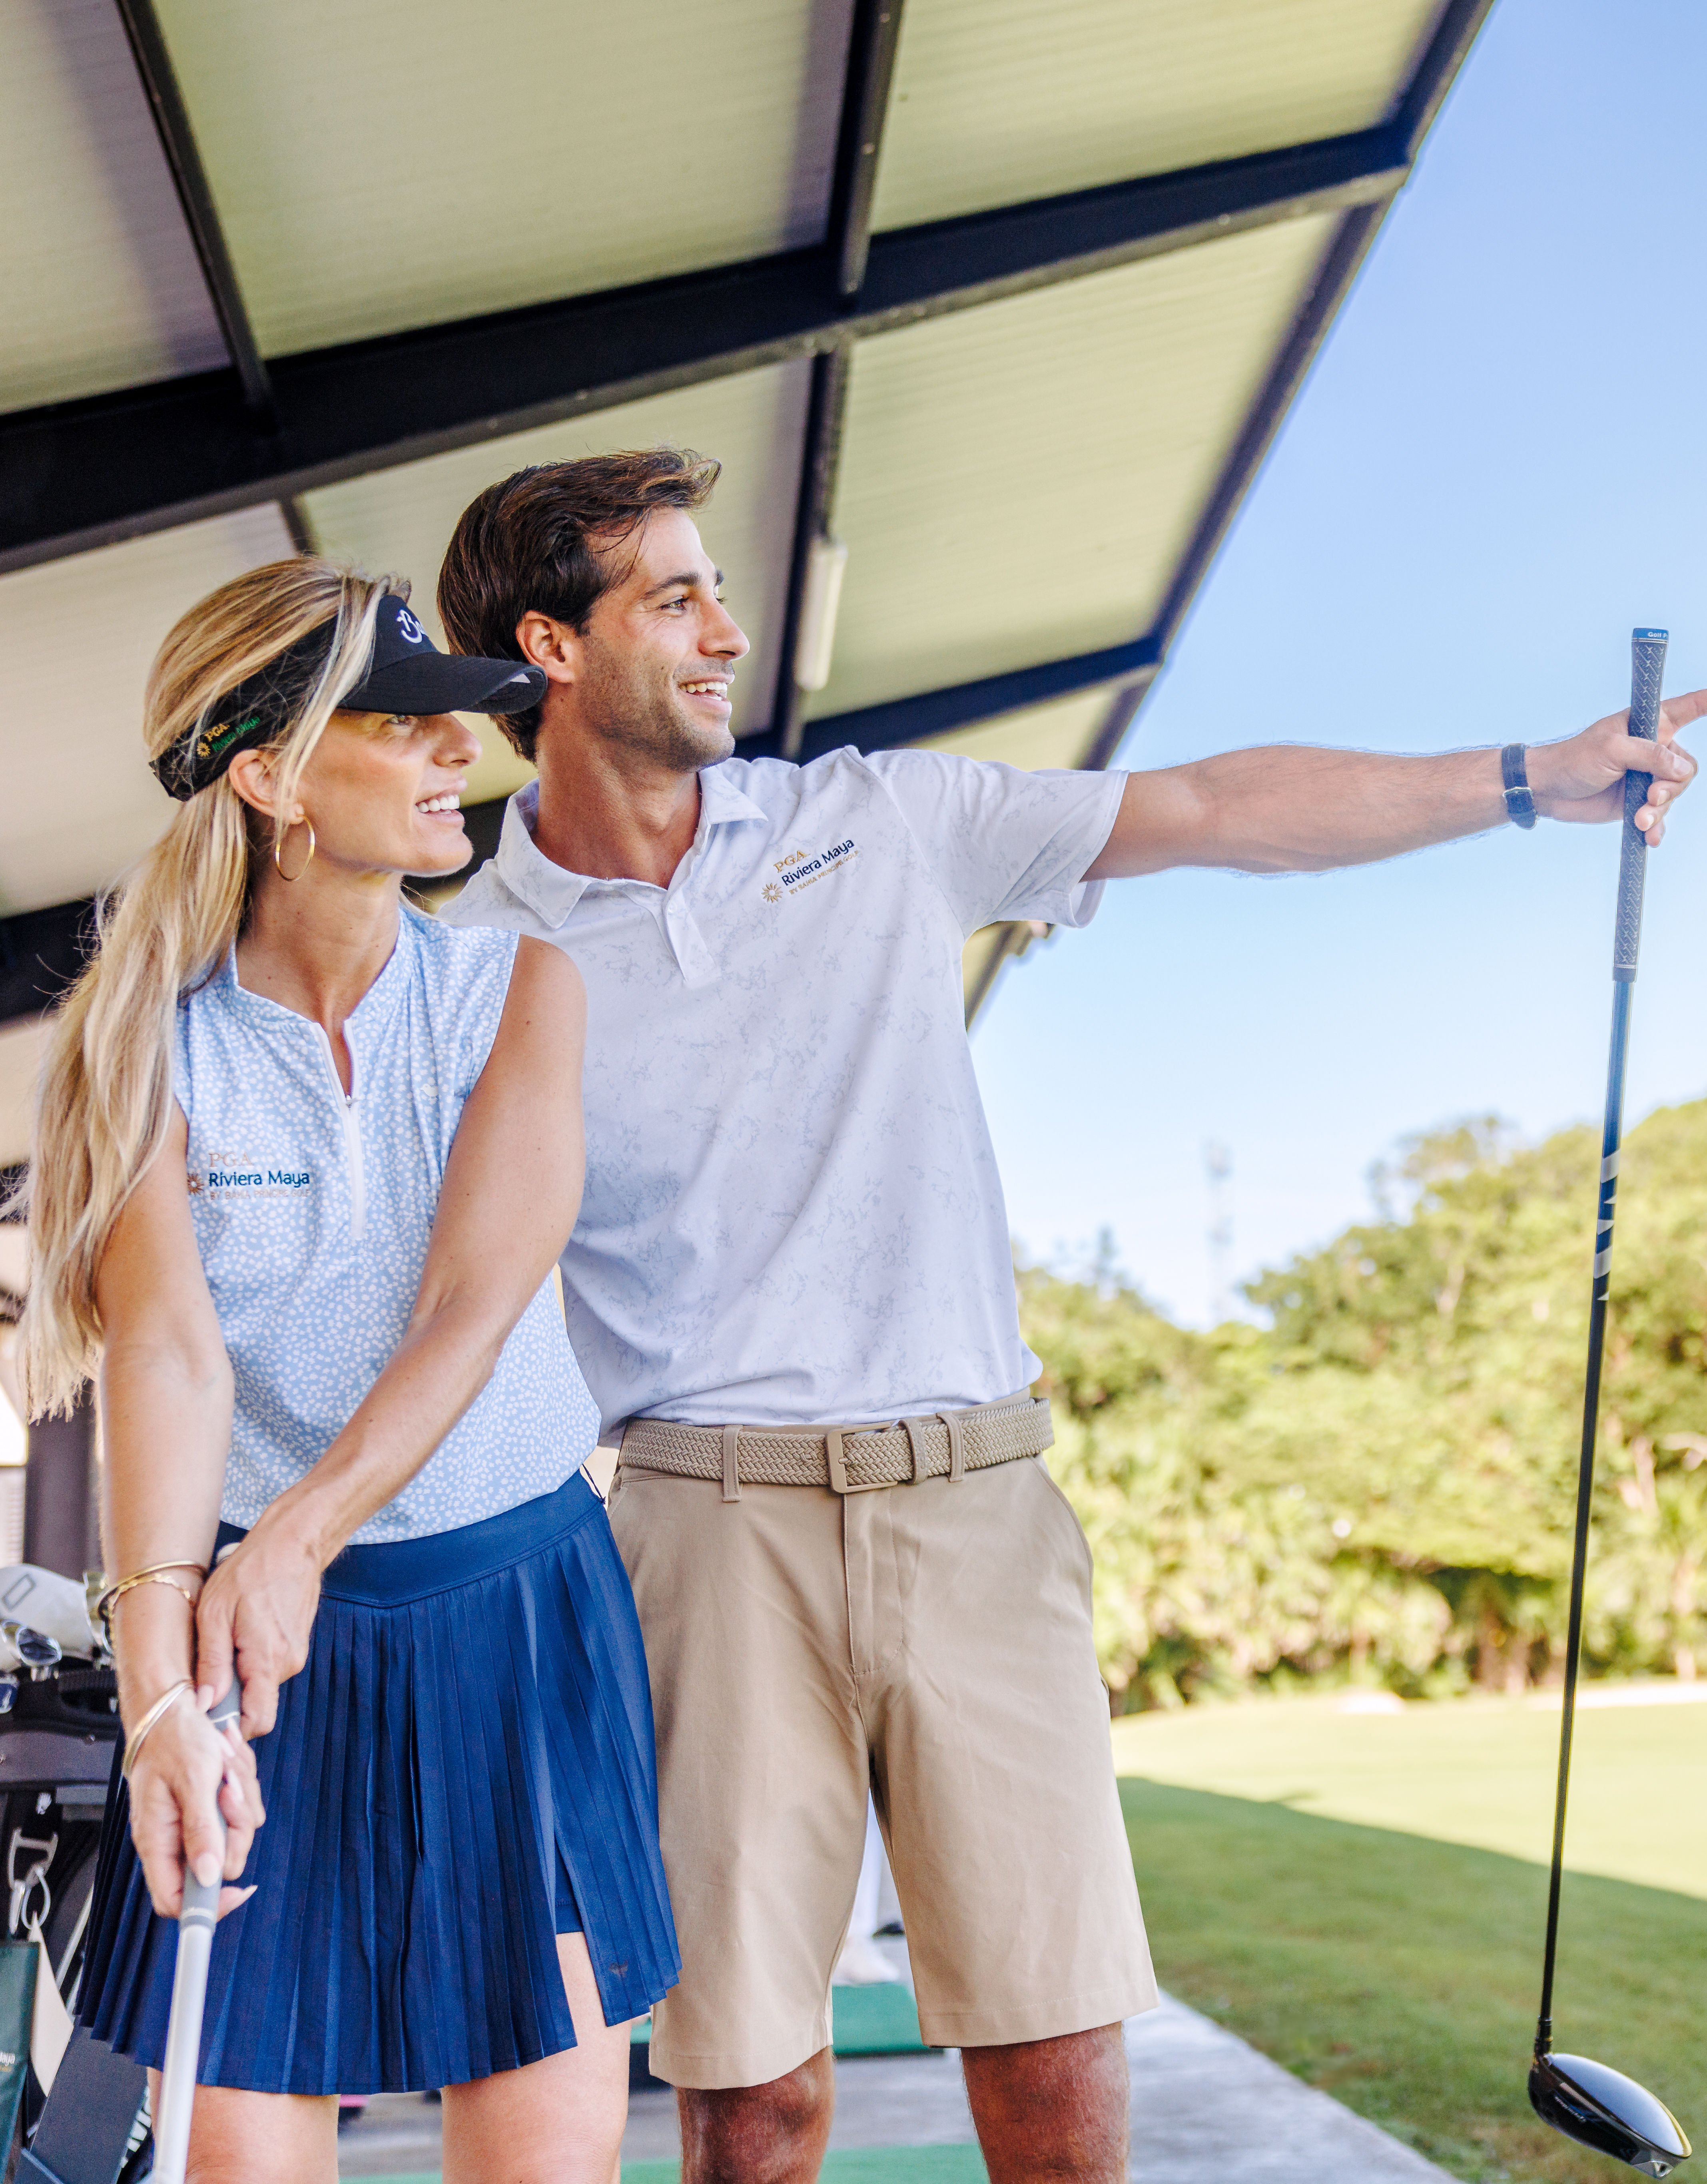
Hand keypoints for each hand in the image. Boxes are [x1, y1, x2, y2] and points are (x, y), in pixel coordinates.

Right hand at [127, 1692, 262, 1919]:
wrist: (174, 1709)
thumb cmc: (174, 1739)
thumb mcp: (192, 1780)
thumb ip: (201, 1830)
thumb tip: (211, 1877)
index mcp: (157, 1841)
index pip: (174, 1901)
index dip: (207, 1908)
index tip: (240, 1891)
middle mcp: (174, 1838)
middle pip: (220, 1863)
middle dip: (236, 1827)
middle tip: (228, 1790)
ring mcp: (194, 1822)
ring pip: (236, 1833)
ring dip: (240, 1798)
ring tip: (225, 1767)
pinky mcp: (210, 1807)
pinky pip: (240, 1809)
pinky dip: (241, 1784)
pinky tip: (228, 1762)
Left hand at [195, 1515, 322, 1739]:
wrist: (293, 1542)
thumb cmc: (252, 1570)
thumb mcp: (215, 1613)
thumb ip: (211, 1663)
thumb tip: (202, 1704)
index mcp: (267, 1660)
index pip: (257, 1723)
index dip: (232, 1732)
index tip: (208, 1722)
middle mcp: (287, 1663)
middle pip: (254, 1706)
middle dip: (227, 1699)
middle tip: (204, 1672)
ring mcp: (293, 1655)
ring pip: (258, 1686)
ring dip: (237, 1676)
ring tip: (223, 1641)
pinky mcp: (293, 1646)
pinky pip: (266, 1668)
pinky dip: (248, 1661)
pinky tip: (239, 1633)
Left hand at [1528, 692, 1705, 843]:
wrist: (1550, 790)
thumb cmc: (1575, 759)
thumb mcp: (1612, 749)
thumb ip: (1650, 755)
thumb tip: (1681, 768)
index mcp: (1650, 724)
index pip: (1687, 708)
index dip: (1705, 703)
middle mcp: (1653, 749)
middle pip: (1684, 768)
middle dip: (1671, 786)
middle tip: (1651, 796)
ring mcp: (1646, 777)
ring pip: (1672, 795)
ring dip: (1658, 809)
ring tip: (1640, 819)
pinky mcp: (1636, 802)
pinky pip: (1657, 816)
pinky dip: (1655, 827)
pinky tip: (1650, 837)